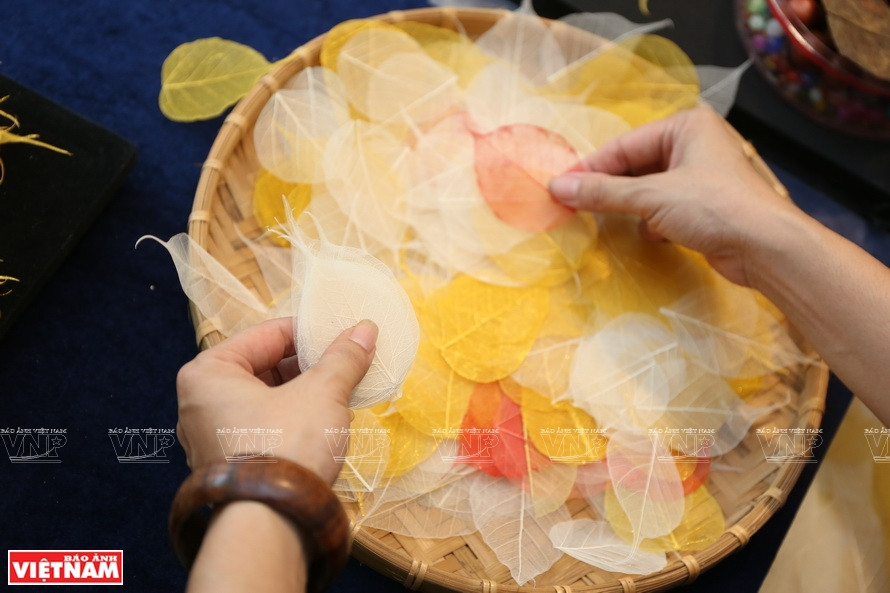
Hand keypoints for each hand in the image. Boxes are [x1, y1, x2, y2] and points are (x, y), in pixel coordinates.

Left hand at [175, 317, 377, 482]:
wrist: (271, 526)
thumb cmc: (286, 447)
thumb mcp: (322, 393)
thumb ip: (343, 358)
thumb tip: (365, 330)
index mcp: (208, 373)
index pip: (268, 334)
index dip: (311, 333)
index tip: (343, 337)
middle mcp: (198, 403)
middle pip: (264, 367)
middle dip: (308, 367)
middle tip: (345, 366)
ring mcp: (209, 438)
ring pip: (265, 399)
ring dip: (304, 394)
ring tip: (342, 395)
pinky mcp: (228, 466)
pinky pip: (263, 428)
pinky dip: (292, 422)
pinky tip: (325, 425)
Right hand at [549, 105, 804, 286]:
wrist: (767, 248)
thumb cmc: (715, 208)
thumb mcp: (653, 197)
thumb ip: (603, 192)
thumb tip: (557, 188)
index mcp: (685, 126)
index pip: (624, 145)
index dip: (591, 168)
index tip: (560, 188)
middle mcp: (694, 144)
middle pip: (635, 165)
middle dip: (610, 188)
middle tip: (574, 206)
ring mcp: (700, 175)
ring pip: (648, 188)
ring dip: (630, 207)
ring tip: (604, 220)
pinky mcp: (704, 205)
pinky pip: (663, 206)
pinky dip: (651, 220)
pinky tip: (648, 234)